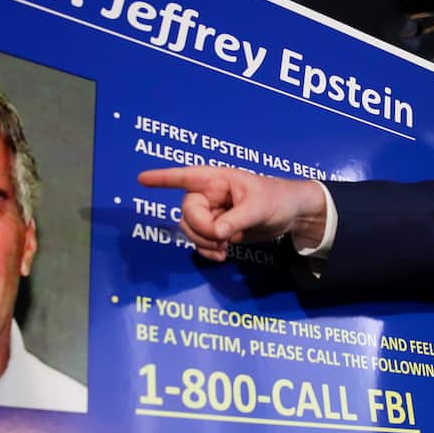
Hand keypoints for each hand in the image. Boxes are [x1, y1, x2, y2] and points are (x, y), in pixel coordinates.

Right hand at [138, 166, 327, 260]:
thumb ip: (235, 220)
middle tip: (221, 237)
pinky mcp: (217, 230)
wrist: (292, 215)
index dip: (162, 178)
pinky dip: (207, 251)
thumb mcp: (258, 208)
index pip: (184, 176)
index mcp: (216, 180)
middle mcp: (209, 195)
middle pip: (187, 213)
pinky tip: (222, 255)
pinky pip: (200, 242)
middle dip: (200, 229)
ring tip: (224, 248)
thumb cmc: (277, 199)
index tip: (141, 180)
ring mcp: (212, 214)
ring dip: (204, 243)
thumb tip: (216, 233)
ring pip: (190, 230)